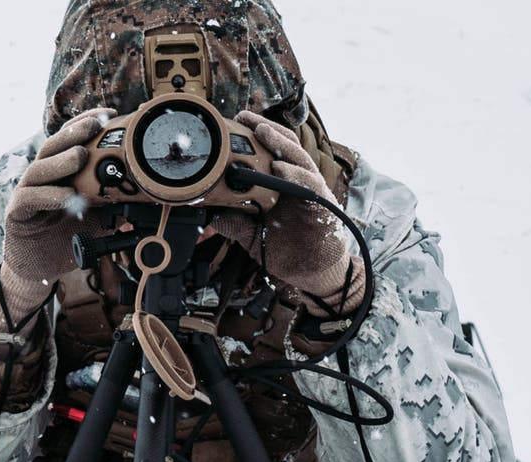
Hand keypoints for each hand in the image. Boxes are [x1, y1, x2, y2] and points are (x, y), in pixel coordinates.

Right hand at [0, 108, 114, 334]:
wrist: (41, 269)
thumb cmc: (66, 238)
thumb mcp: (98, 220)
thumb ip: (115, 208)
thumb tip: (147, 201)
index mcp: (59, 172)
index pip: (70, 139)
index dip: (86, 123)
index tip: (110, 113)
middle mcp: (41, 177)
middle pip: (53, 146)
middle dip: (75, 132)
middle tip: (96, 125)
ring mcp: (26, 193)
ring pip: (39, 169)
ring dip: (61, 161)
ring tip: (80, 156)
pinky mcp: (16, 213)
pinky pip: (31, 199)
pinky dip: (49, 196)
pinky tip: (67, 196)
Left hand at [211, 111, 358, 315]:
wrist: (311, 275)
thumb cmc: (288, 251)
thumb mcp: (252, 235)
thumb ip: (234, 223)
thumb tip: (208, 214)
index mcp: (283, 184)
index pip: (271, 150)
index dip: (255, 134)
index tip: (235, 121)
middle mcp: (299, 182)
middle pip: (286, 145)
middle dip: (266, 128)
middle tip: (245, 117)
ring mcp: (312, 192)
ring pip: (299, 158)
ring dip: (280, 143)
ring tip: (262, 132)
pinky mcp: (322, 206)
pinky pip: (310, 184)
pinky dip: (295, 174)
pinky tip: (279, 168)